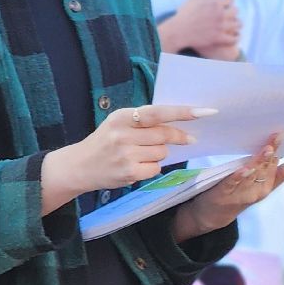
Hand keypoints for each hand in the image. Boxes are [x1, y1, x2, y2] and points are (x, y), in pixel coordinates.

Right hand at [43, 104, 202, 198]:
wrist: (78, 166)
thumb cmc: (105, 142)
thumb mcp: (118, 124)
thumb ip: (144, 121)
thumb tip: (179, 123)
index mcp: (121, 117)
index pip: (157, 113)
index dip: (182, 112)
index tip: (204, 112)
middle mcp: (122, 134)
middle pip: (164, 134)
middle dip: (179, 137)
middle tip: (190, 139)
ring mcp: (125, 154)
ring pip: (162, 152)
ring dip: (159, 154)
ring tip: (141, 154)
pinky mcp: (129, 172)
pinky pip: (156, 168)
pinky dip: (152, 168)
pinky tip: (137, 166)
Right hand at [160, 0, 240, 55]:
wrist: (179, 31)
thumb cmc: (184, 14)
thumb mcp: (193, 0)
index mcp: (214, 3)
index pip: (230, 0)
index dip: (229, 2)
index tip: (228, 5)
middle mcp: (220, 14)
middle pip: (236, 11)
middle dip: (234, 12)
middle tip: (232, 16)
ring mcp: (220, 26)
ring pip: (238, 24)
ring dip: (237, 25)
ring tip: (236, 26)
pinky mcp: (219, 38)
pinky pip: (233, 39)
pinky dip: (235, 38)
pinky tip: (234, 37)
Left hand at [173, 135, 283, 240]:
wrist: (214, 215)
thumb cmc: (239, 194)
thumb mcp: (260, 183)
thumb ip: (281, 171)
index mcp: (267, 185)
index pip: (278, 168)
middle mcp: (257, 190)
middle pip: (266, 169)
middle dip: (272, 153)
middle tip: (279, 136)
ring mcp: (241, 192)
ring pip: (252, 175)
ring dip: (259, 162)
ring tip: (267, 150)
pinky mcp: (224, 194)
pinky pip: (232, 183)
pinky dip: (238, 176)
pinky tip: (244, 169)